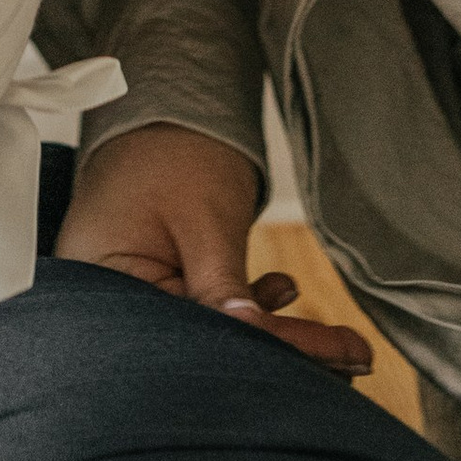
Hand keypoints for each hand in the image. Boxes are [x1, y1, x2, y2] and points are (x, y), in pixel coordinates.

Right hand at [55, 124, 373, 374]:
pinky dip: (249, 306)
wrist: (161, 100)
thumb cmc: (172, 150)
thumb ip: (222, 285)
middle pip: (203, 343)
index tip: (341, 361)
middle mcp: (115, 298)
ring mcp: (135, 291)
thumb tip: (254, 342)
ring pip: (214, 329)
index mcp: (108, 284)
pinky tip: (284, 291)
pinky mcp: (156, 280)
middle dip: (279, 352)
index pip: (196, 338)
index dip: (270, 351)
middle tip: (352, 361)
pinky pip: (207, 308)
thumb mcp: (205, 219)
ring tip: (339, 343)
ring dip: (273, 332)